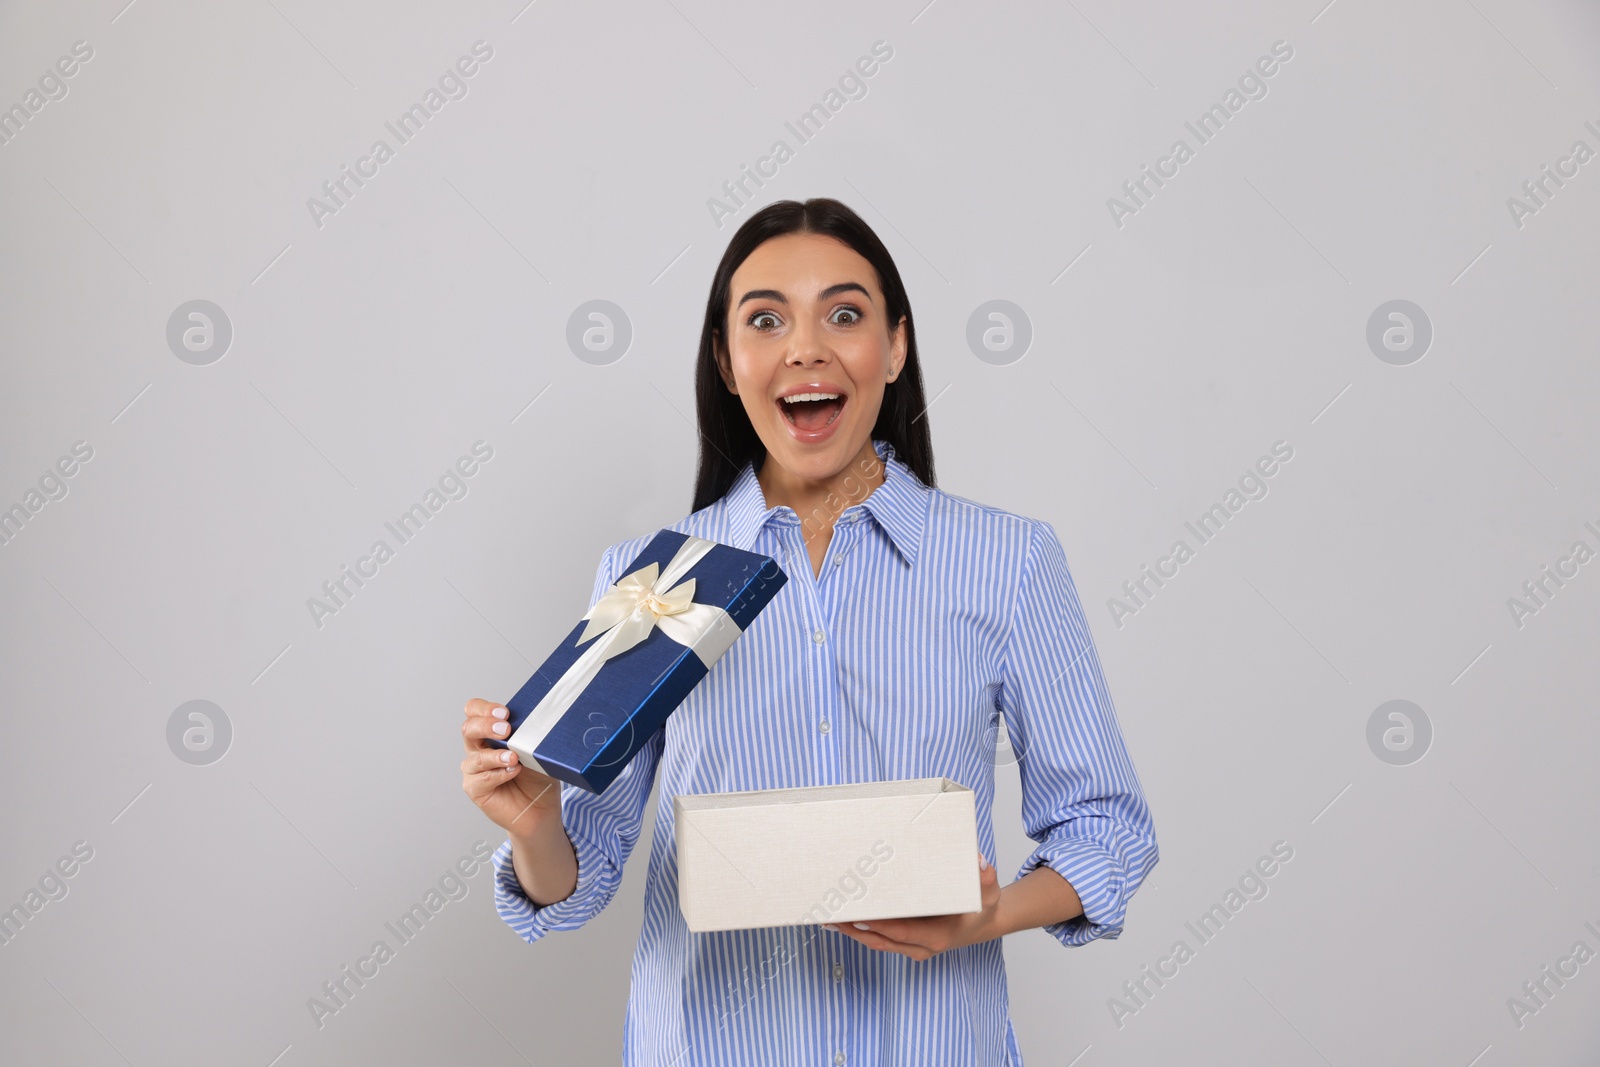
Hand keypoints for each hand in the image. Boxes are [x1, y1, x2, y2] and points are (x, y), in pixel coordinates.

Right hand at [459, 698, 562, 835]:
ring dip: (495, 756)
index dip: (484, 709)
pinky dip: (498, 775)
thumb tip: (540, 719)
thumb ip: (531, 735)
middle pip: (469, 729)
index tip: (505, 713)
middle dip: (486, 726)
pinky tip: (512, 772)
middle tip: (506, 729)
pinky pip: (480, 779)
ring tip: (513, 757)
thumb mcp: (538, 749)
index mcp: (490, 732)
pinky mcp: (475, 789)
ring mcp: (475, 769)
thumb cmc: (538, 775)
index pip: (475, 711)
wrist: (542, 807)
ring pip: (475, 757)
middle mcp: (478, 748)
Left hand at [823, 850, 1002, 960]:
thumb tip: (980, 861)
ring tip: (828, 915)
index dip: (879, 926)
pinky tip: (842, 920)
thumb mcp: (989, 893)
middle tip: (831, 913)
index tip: (859, 916)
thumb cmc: (982, 908)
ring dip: (851, 931)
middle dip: (854, 927)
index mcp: (937, 936)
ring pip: (876, 942)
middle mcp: (921, 947)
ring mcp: (912, 948)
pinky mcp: (906, 943)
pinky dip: (860, 930)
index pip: (901, 932)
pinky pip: (879, 939)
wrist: (984, 924)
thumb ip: (985, 878)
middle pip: (881, 940)